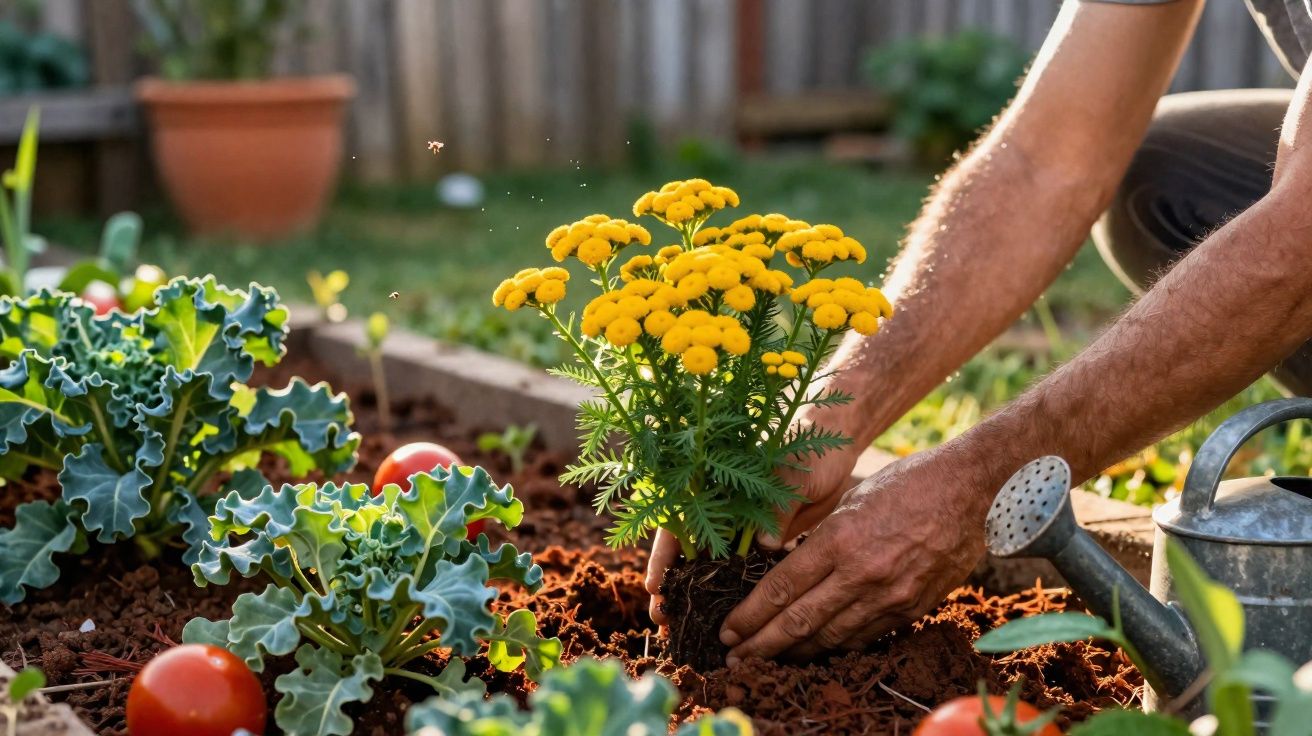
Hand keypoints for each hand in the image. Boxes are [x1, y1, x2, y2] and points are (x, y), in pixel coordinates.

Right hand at [644, 417, 863, 624]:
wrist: (833, 444)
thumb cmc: (803, 448)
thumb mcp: (786, 474)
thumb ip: (773, 508)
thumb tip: (763, 548)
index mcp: (713, 488)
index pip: (676, 524)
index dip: (662, 557)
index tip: (654, 586)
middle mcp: (722, 513)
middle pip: (688, 555)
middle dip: (674, 588)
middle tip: (665, 622)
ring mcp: (741, 531)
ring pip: (713, 570)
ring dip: (701, 599)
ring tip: (690, 631)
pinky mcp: (765, 544)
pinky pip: (745, 574)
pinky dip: (735, 597)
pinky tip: (731, 621)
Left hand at [718, 446, 991, 663]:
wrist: (972, 490)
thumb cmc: (908, 482)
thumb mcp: (852, 497)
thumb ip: (821, 535)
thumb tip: (785, 560)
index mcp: (839, 538)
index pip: (781, 589)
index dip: (750, 616)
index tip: (728, 630)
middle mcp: (861, 572)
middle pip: (799, 621)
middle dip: (761, 645)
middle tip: (735, 659)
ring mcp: (890, 595)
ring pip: (832, 637)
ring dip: (796, 653)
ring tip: (769, 660)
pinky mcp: (913, 607)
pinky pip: (866, 636)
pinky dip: (836, 646)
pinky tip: (817, 652)